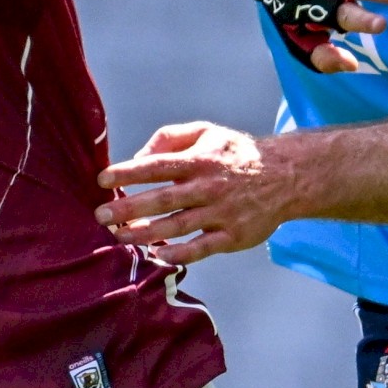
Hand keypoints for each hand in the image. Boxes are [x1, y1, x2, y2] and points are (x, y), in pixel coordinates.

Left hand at [93, 122, 297, 265]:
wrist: (286, 176)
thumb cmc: (235, 154)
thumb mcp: (206, 132)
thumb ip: (170, 138)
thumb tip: (138, 156)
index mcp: (199, 160)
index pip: (157, 166)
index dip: (128, 172)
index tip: (102, 179)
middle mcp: (208, 187)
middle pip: (162, 199)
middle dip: (128, 209)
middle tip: (101, 216)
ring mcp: (221, 213)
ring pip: (177, 226)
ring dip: (145, 234)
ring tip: (120, 236)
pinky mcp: (232, 236)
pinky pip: (202, 249)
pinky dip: (179, 254)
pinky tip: (157, 255)